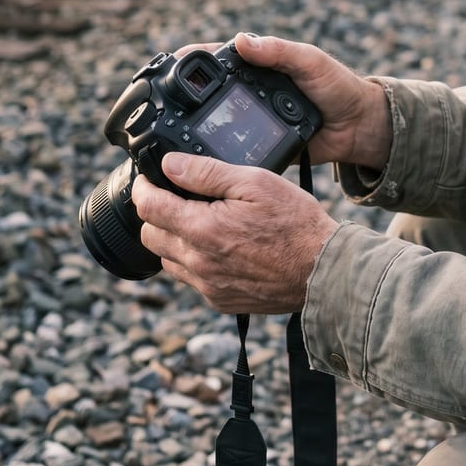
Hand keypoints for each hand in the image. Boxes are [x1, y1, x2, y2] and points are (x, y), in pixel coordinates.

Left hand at [132, 152, 339, 313]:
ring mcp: (207, 286)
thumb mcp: (254, 182)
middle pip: (150, 236)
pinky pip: (190, 280)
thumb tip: (170, 165)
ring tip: (200, 222)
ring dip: (173, 239)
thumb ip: (207, 173)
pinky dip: (193, 261)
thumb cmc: (295, 224)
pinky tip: (218, 247)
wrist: (322, 271)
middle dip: (156, 214)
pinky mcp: (219, 301)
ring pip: (167, 260)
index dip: (143, 188)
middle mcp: (198, 262)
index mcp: (203, 229)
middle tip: (177, 198)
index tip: (149, 179)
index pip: (148, 207)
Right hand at [176, 33, 391, 170]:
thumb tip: (242, 41)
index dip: (187, 61)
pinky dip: (213, 152)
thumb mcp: (310, 62)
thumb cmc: (338, 87)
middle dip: (180, 97)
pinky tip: (197, 159)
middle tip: (158, 106)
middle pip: (204, 92)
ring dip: (192, 126)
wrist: (358, 128)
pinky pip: (230, 147)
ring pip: (212, 121)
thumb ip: (279, 51)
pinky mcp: (256, 144)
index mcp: (256, 64)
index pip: (213, 58)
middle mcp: (246, 90)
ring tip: (169, 134)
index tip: (165, 66)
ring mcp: (249, 118)